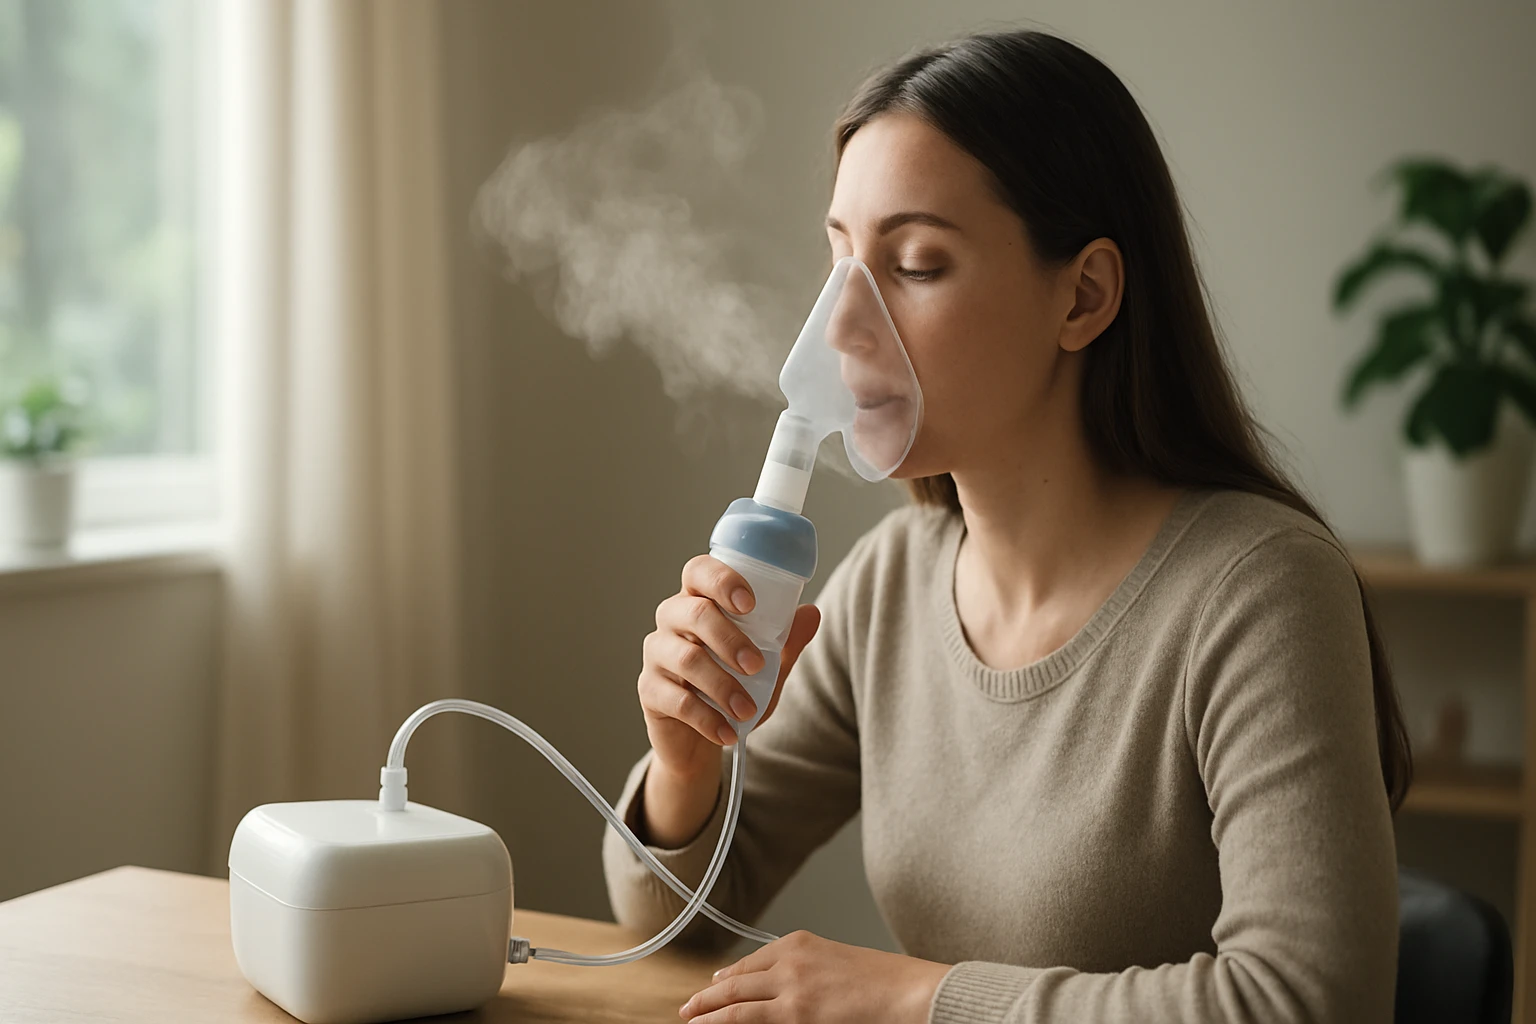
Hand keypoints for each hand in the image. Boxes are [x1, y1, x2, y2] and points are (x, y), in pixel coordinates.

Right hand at [640, 553, 821, 778]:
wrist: (702, 735)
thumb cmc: (732, 685)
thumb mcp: (767, 664)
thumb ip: (787, 640)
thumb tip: (812, 613)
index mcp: (699, 600)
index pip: (700, 572)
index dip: (722, 580)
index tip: (749, 604)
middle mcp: (672, 620)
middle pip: (694, 613)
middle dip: (729, 639)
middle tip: (756, 665)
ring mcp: (657, 654)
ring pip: (686, 659)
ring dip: (723, 686)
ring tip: (748, 710)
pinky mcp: (649, 690)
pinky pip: (677, 700)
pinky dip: (707, 718)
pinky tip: (728, 732)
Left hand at [678, 930, 951, 1023]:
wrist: (908, 991)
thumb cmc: (884, 983)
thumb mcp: (836, 965)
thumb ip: (805, 972)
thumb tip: (782, 991)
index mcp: (798, 943)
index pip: (750, 963)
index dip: (728, 978)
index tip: (715, 986)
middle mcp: (787, 960)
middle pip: (735, 980)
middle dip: (707, 996)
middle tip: (689, 1007)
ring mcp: (789, 987)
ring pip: (733, 1001)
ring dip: (706, 1012)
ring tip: (689, 1020)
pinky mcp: (794, 1014)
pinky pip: (744, 1020)